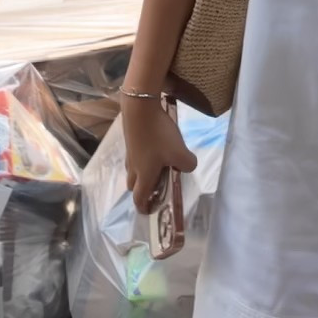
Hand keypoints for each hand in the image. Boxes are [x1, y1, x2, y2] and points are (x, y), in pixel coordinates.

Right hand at [122, 95, 197, 212]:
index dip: (144, 208)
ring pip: (134, 170)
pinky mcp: (130, 139)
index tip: (151, 210)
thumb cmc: (159, 135)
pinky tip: (157, 147)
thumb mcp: (180, 152)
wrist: (140, 107)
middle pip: (133, 186)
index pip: (138, 199)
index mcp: (144, 176)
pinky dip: (144, 158)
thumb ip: (187, 164)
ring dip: (143, 173)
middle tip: (159, 186)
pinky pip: (135, 156)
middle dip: (144, 190)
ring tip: (161, 165)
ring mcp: (130, 153)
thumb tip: (185, 165)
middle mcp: (134, 167)